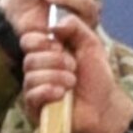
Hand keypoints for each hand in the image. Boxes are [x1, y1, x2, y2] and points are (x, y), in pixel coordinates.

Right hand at [23, 17, 132, 132]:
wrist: (104, 107)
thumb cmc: (97, 77)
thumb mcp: (91, 44)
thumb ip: (75, 26)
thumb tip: (53, 24)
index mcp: (47, 52)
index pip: (28, 40)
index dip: (40, 41)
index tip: (59, 45)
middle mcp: (37, 69)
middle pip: (29, 58)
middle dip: (55, 61)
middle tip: (73, 66)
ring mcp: (34, 89)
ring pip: (31, 75)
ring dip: (56, 77)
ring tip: (72, 82)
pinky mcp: (34, 107)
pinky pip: (32, 94)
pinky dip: (48, 91)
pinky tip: (62, 94)